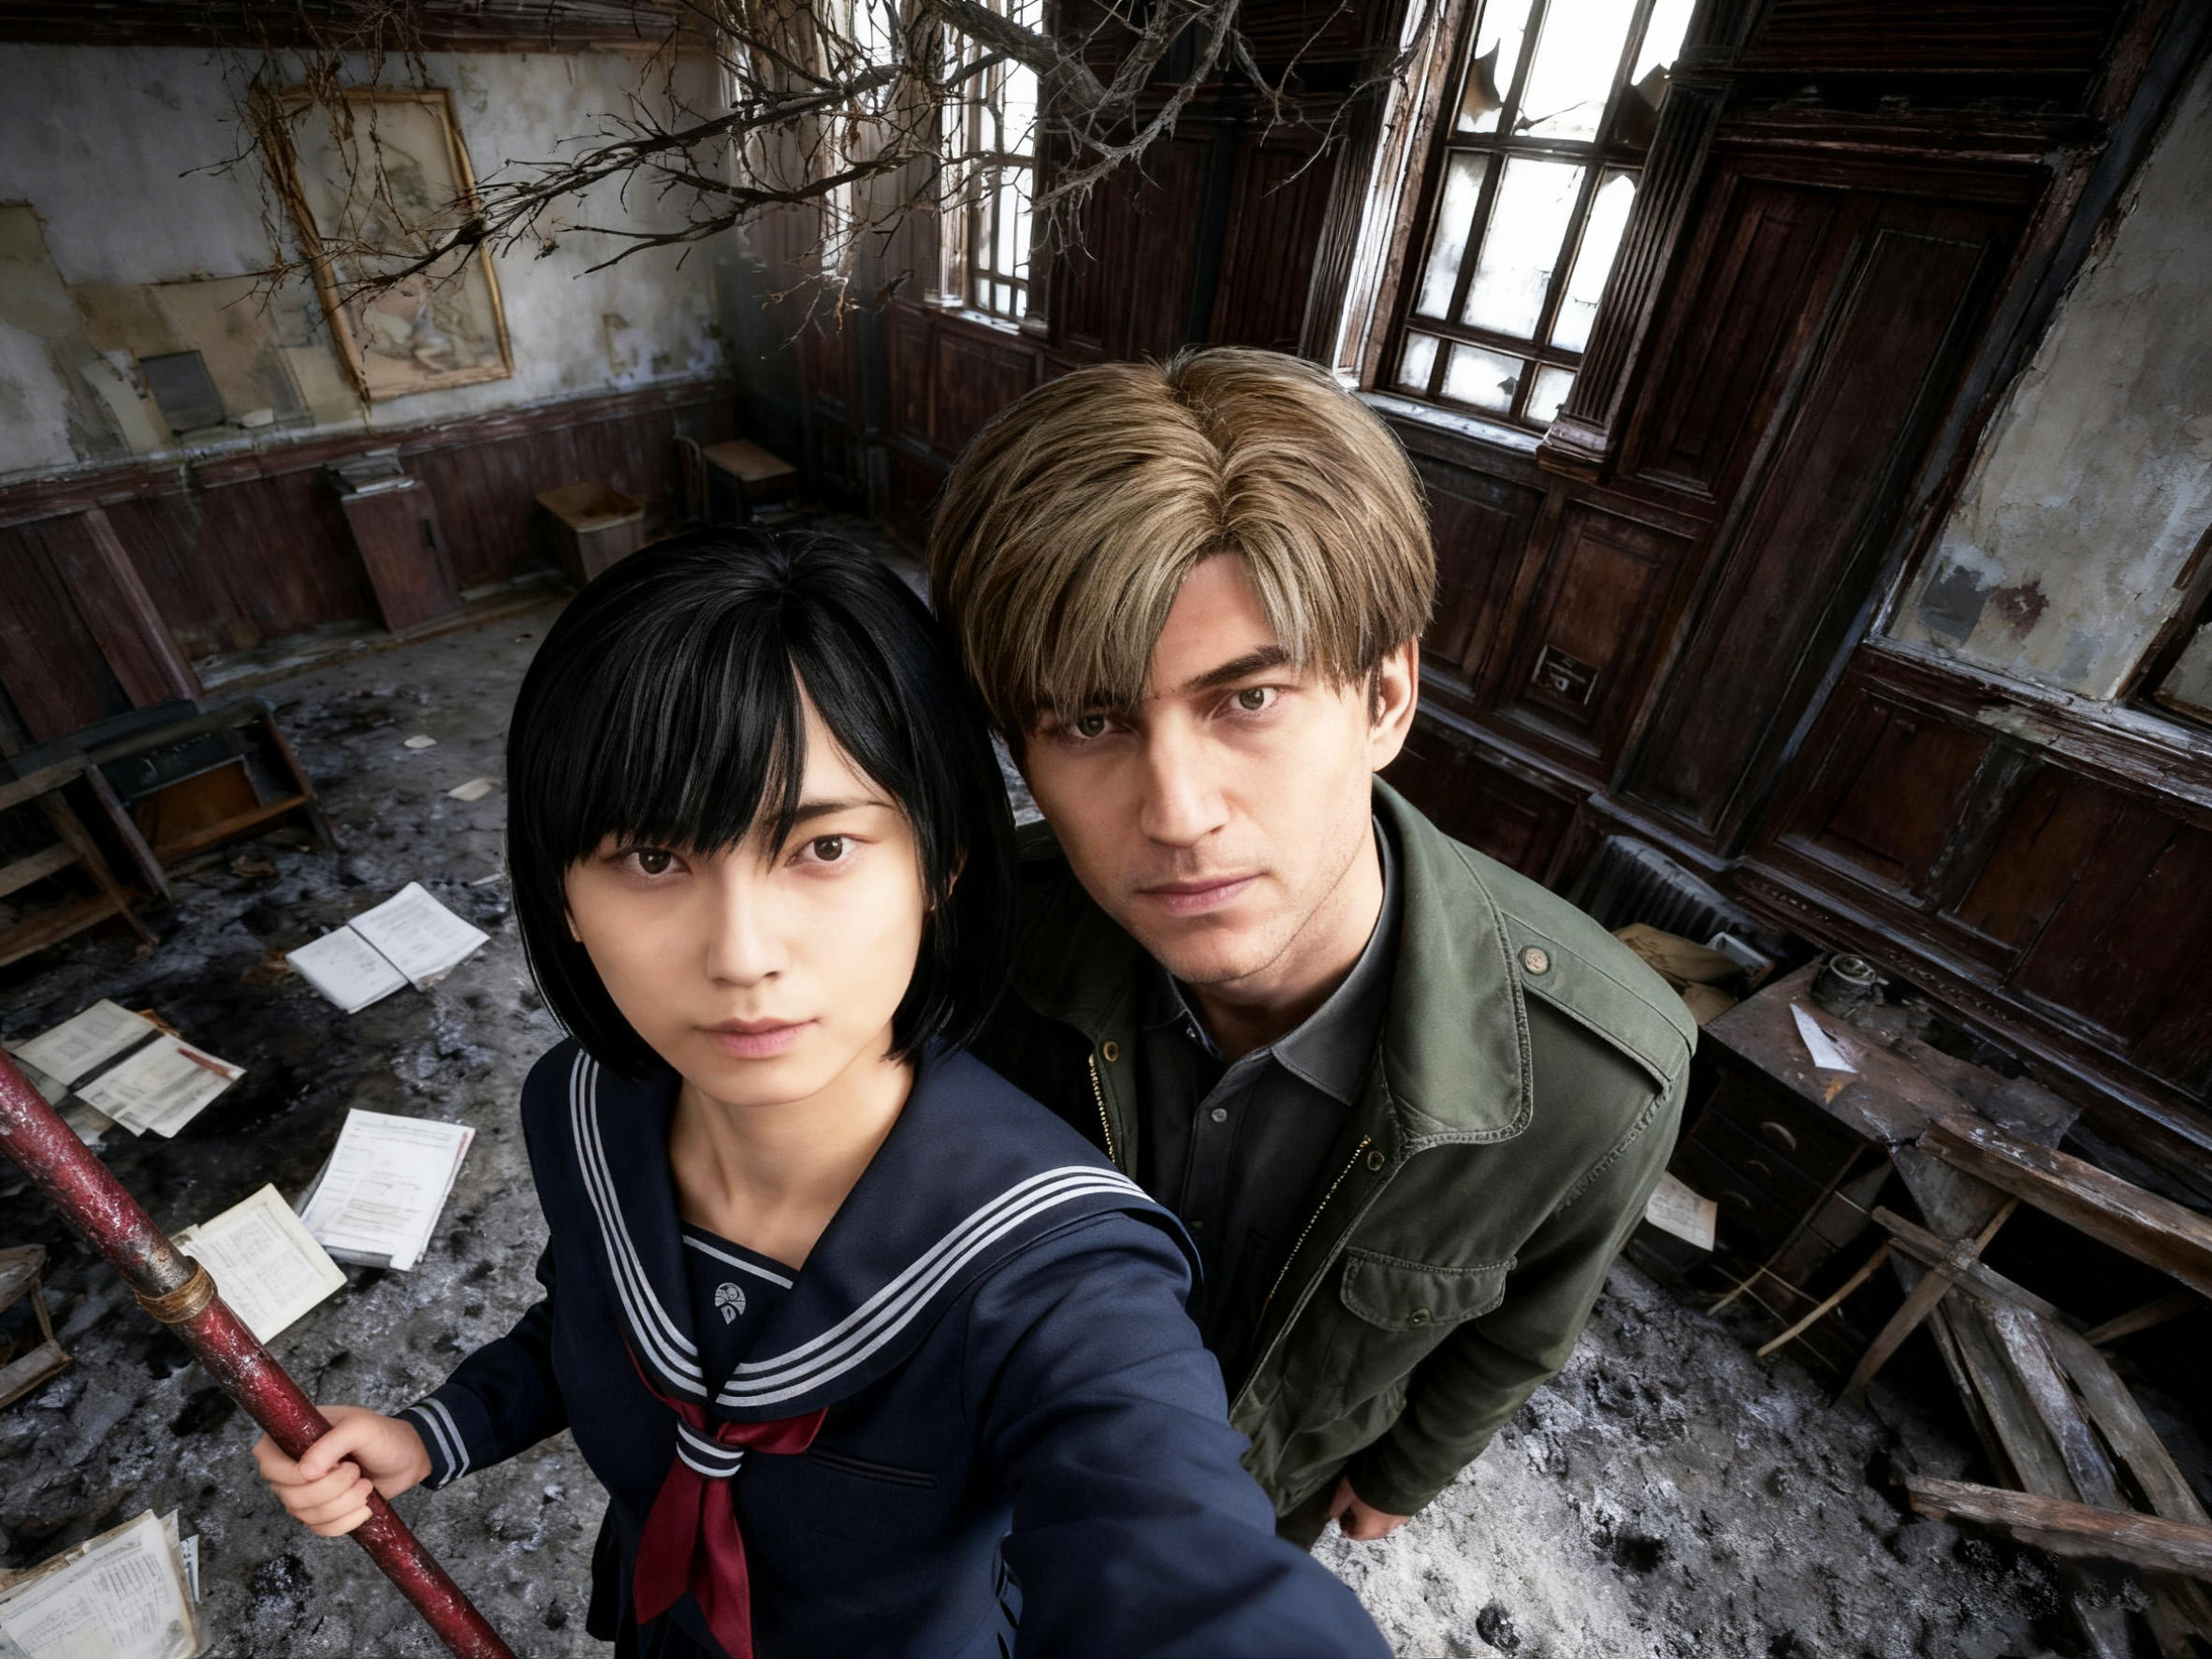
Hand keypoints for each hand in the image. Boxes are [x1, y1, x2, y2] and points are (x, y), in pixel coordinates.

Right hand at [252, 1405, 431, 1537]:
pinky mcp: (322, 1512)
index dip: (291, 1474)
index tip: (324, 1469)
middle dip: (328, 1489)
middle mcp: (293, 1467)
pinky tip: (364, 1506)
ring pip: (305, 1515)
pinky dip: (345, 1522)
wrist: (407, 1458)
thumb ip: (332, 1443)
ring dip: (342, 1504)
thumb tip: (305, 1472)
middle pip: (288, 1495)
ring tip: (364, 1485)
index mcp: (294, 1438)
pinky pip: (320, 1529)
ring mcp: (305, 1492)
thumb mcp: (361, 1427)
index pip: (268, 1463)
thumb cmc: (383, 1436)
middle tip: (355, 1472)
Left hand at [1324, 1476, 1410, 1541]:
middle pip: (1368, 1530)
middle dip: (1359, 1521)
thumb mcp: (1344, 1493)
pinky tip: (1383, 1497)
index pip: (1352, 1534)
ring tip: (1368, 1501)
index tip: (1342, 1513)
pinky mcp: (1408, 1512)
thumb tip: (1331, 1515)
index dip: (1345, 1524)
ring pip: (1381, 1523)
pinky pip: (1393, 1515)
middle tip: (1354, 1507)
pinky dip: (1387, 1510)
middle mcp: (1383, 1531)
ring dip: (1374, 1516)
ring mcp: (1398, 1522)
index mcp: (1367, 1530)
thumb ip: (1337, 1507)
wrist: (1397, 1475)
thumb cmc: (1366, 1486)